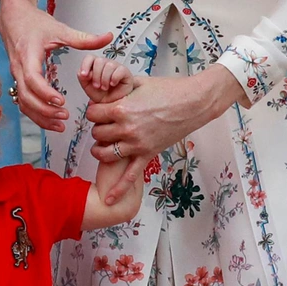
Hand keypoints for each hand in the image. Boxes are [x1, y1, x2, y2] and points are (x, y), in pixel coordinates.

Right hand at [0, 0, 111, 131]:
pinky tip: (50, 120)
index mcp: (28, 55)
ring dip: (40, 117)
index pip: (32, 79)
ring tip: (59, 125)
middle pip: (26, 97)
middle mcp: (19, 69)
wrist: (13, 20)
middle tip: (64, 117)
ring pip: (23, 104)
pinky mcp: (18, 82)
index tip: (60, 100)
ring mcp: (16, 77)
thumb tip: (106, 38)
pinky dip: (36, 114)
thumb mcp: (59, 29)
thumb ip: (83, 38)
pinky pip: (24, 103)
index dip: (45, 92)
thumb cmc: (33, 24)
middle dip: (44, 111)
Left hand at [78, 55, 133, 103]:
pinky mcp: (125, 71)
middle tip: (97, 86)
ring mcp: (116, 66)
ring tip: (105, 87)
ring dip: (104, 79)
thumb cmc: (101, 94)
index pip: (90, 57)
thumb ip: (83, 78)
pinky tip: (113, 83)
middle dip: (96, 76)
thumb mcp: (87, 87)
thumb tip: (82, 72)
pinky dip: (114, 79)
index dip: (86, 65)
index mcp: (95, 66)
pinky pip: (119, 70)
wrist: (111, 103)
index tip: (84, 75)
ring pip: (109, 65)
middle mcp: (105, 64)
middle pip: (99, 61)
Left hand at [86, 64, 246, 203]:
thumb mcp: (139, 83)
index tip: (100, 111)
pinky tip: (108, 200)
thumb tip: (106, 89)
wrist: (194, 102)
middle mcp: (126, 129)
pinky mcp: (147, 154)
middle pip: (97, 133)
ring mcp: (136, 144)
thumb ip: (119, 89)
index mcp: (121, 109)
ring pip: (105, 153)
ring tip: (102, 147)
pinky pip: (129, 176)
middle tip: (106, 125)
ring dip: (101, 150)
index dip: (94, 112)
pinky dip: (118, 190)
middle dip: (99, 128)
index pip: (92, 114)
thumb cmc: (168, 89)